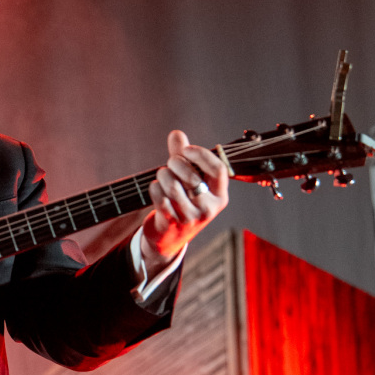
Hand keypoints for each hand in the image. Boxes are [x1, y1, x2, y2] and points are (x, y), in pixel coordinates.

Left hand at [143, 130, 228, 269]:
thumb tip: (176, 134)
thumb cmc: (182, 203)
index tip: (186, 150)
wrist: (169, 240)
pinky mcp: (172, 224)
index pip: (218, 169)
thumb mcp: (189, 182)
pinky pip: (160, 199)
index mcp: (220, 195)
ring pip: (173, 187)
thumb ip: (183, 157)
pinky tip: (154, 187)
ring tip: (162, 175)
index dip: (201, 155)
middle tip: (170, 163)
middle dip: (176, 162)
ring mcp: (191, 218)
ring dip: (163, 175)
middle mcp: (208, 208)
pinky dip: (154, 188)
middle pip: (192, 176)